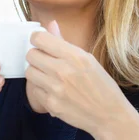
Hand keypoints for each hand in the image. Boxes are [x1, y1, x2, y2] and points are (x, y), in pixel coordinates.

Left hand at [25, 21, 132, 136]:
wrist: (109, 115)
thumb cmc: (101, 85)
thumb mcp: (88, 59)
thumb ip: (64, 42)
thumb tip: (50, 24)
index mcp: (75, 56)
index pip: (39, 38)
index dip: (37, 38)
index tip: (41, 42)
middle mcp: (63, 71)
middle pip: (31, 54)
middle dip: (36, 55)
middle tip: (45, 60)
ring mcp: (56, 89)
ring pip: (29, 71)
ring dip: (36, 71)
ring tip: (48, 75)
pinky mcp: (51, 105)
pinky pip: (34, 90)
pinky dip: (41, 89)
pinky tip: (53, 90)